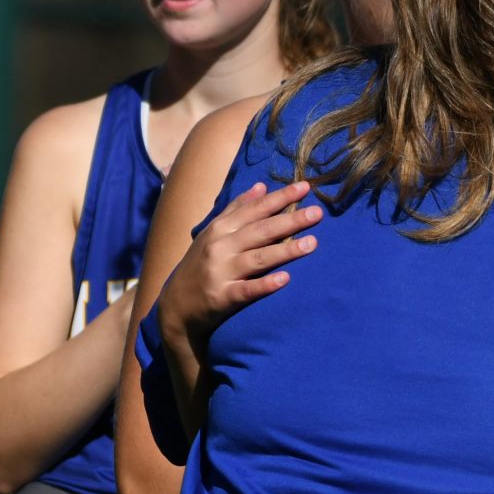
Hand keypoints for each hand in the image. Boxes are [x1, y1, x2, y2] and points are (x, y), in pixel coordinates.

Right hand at [158, 182, 320, 348]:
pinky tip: (285, 279)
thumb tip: (261, 186)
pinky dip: (264, 285)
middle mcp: (219, 247)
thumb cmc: (200, 265)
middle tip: (317, 212)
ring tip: (312, 243)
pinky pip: (246, 290)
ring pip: (257, 259)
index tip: (305, 188)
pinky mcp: (222, 298)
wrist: (176, 306)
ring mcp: (220, 273)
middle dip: (289, 220)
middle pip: (260, 231)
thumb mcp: (212, 233)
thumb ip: (236, 209)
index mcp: (220, 229)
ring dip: (285, 250)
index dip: (280, 198)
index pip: (255, 210)